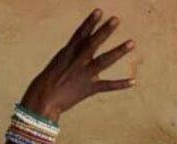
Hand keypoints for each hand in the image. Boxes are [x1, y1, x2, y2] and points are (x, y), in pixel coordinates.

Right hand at [21, 10, 135, 120]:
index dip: (90, 22)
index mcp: (67, 53)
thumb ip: (73, 55)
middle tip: (116, 19)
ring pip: (104, 61)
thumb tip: (83, 49)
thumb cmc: (48, 82)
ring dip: (118, 51)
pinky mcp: (88, 89)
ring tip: (131, 43)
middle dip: (105, 31)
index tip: (99, 11)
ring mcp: (84, 75)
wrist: (43, 99)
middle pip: (93, 43)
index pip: (81, 34)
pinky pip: (107, 86)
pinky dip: (120, 84)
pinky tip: (133, 82)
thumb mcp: (58, 63)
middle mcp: (77, 61)